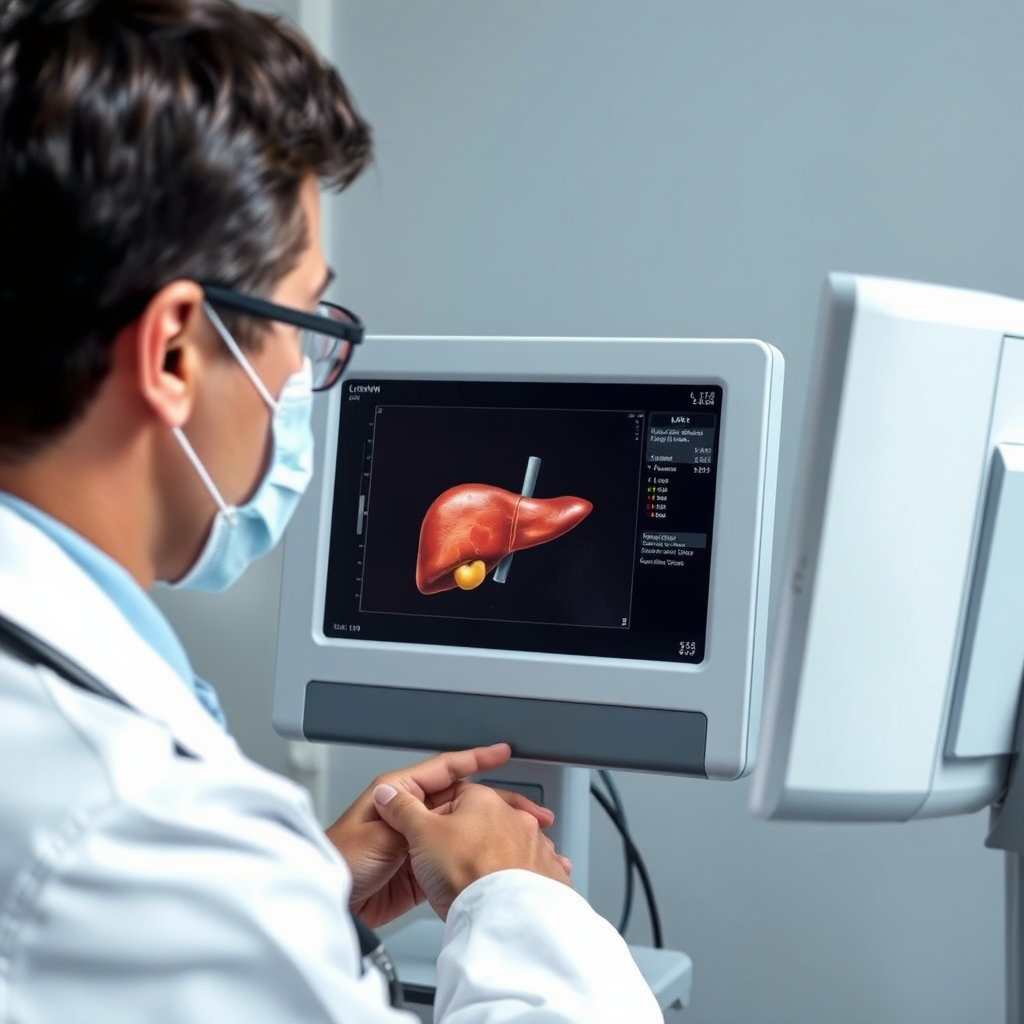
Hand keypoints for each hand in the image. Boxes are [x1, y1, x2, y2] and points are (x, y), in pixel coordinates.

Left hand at [325, 743, 559, 927]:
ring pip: (463, 829)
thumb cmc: (338, 861)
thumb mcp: (375, 834)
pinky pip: (454, 857)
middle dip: (497, 804)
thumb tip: (425, 802)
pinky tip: (493, 861)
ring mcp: (416, 841)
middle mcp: (409, 813)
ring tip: (521, 837)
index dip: (476, 759)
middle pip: (463, 800)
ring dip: (491, 832)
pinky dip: (474, 859)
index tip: (502, 753)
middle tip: (528, 811)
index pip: (445, 768)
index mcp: (396, 792)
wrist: (331, 906)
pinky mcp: (420, 869)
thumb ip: (406, 818)